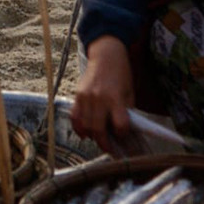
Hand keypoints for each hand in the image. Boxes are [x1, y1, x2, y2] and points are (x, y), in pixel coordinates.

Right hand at [72, 36, 135, 152]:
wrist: (106, 54)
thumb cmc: (121, 73)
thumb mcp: (129, 91)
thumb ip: (126, 111)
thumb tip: (124, 131)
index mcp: (115, 97)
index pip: (119, 125)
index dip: (123, 134)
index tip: (124, 136)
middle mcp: (99, 98)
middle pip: (98, 130)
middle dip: (105, 144)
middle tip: (110, 148)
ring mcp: (86, 97)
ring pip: (85, 126)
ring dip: (92, 137)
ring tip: (99, 139)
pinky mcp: (78, 95)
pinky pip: (74, 117)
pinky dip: (78, 127)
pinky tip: (84, 133)